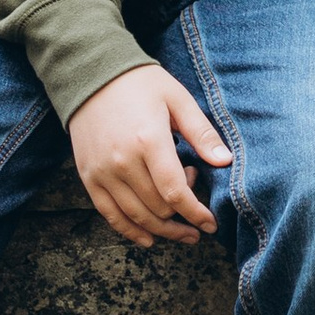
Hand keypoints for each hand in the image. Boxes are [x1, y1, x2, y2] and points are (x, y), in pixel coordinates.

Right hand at [69, 64, 230, 248]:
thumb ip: (201, 132)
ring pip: (136, 217)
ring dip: (162, 231)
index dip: (196, 213)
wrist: (91, 75)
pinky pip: (110, 214)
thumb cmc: (140, 83)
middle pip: (157, 208)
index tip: (211, 223)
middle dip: (183, 215)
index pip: (175, 192)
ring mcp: (102, 172)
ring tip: (182, 233)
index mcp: (148, 141)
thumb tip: (225, 161)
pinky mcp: (89, 177)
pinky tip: (148, 239)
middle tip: (195, 199)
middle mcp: (123, 162)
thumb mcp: (177, 99)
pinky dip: (130, 231)